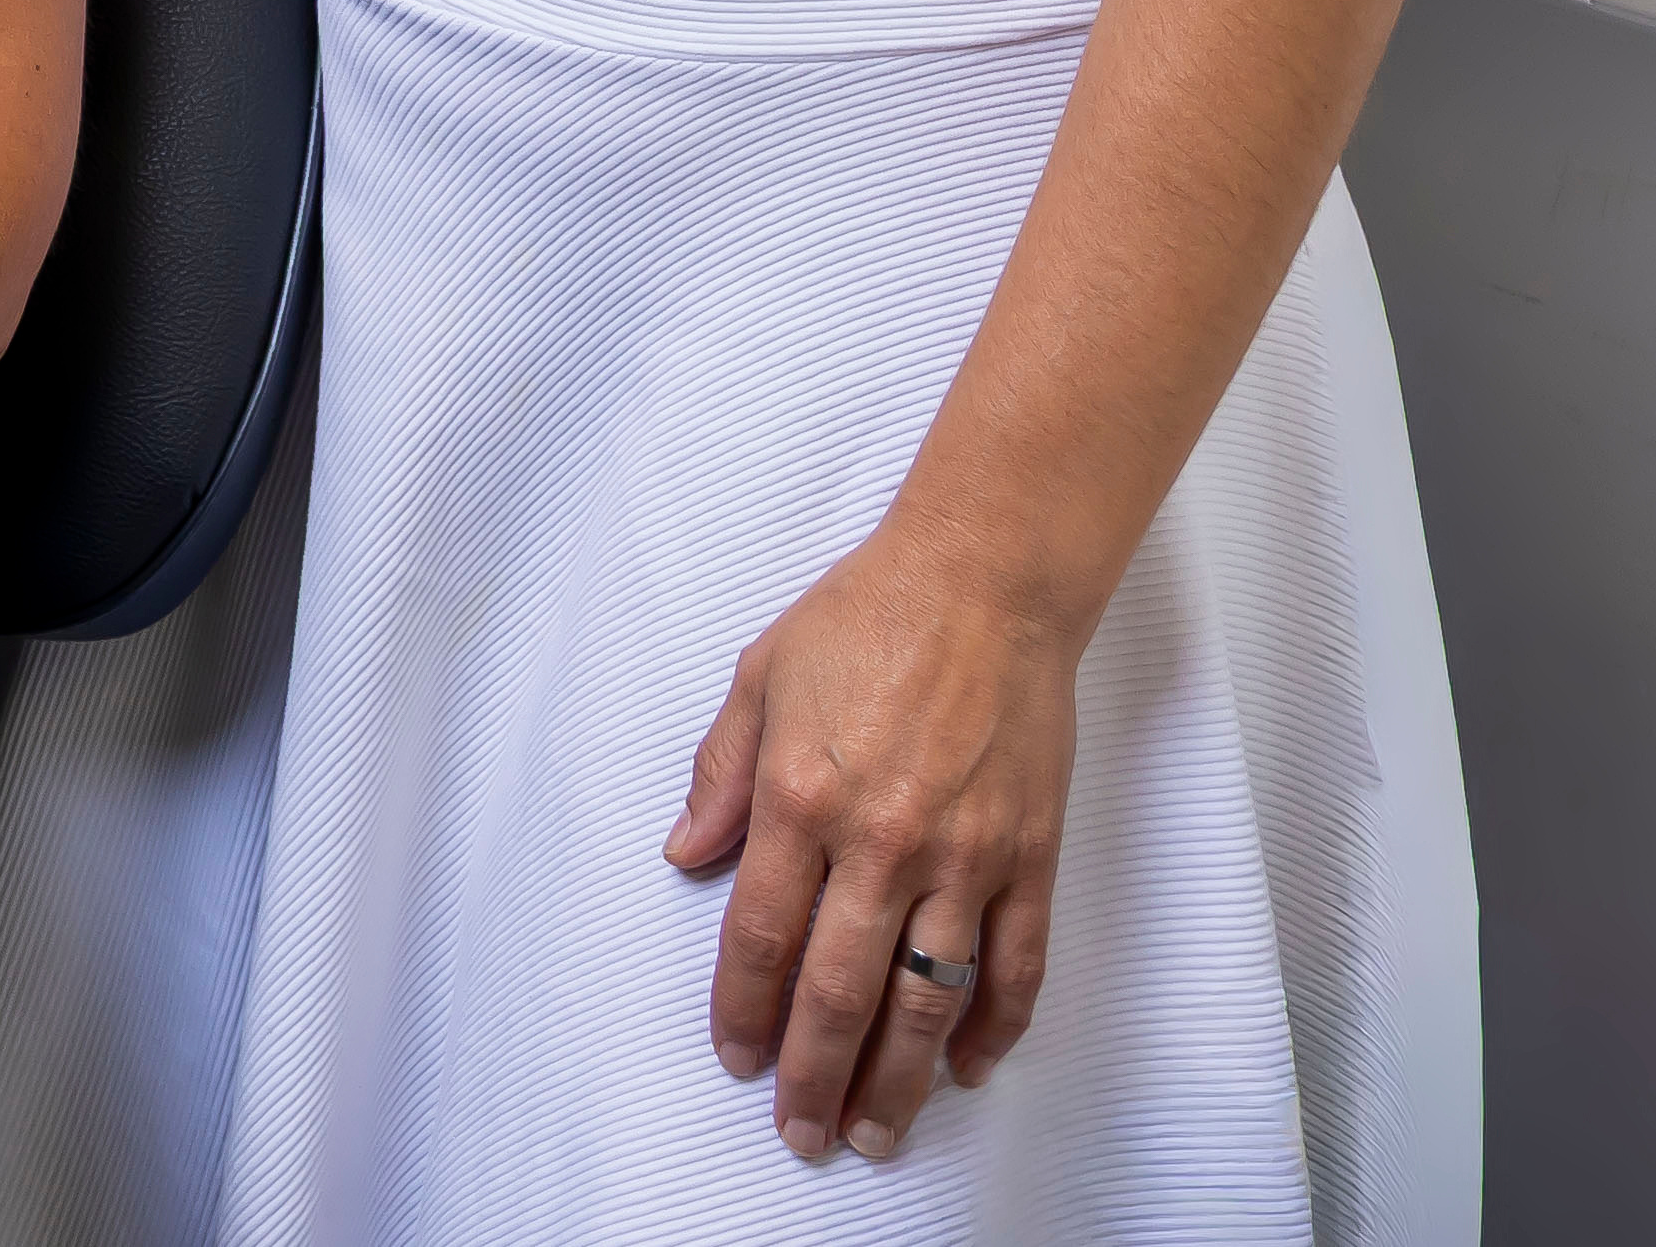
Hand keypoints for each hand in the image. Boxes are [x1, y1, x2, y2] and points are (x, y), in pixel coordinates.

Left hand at [669, 517, 1085, 1161]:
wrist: (986, 583)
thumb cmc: (865, 619)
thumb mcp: (760, 679)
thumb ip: (720, 775)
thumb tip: (685, 855)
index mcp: (802, 798)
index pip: (762, 936)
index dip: (746, 1010)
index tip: (737, 1059)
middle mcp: (881, 840)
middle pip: (840, 989)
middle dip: (815, 1074)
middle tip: (803, 1135)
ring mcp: (966, 855)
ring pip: (929, 997)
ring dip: (900, 1077)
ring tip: (876, 1131)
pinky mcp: (1032, 855)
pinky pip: (1017, 964)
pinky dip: (996, 1026)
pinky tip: (971, 1068)